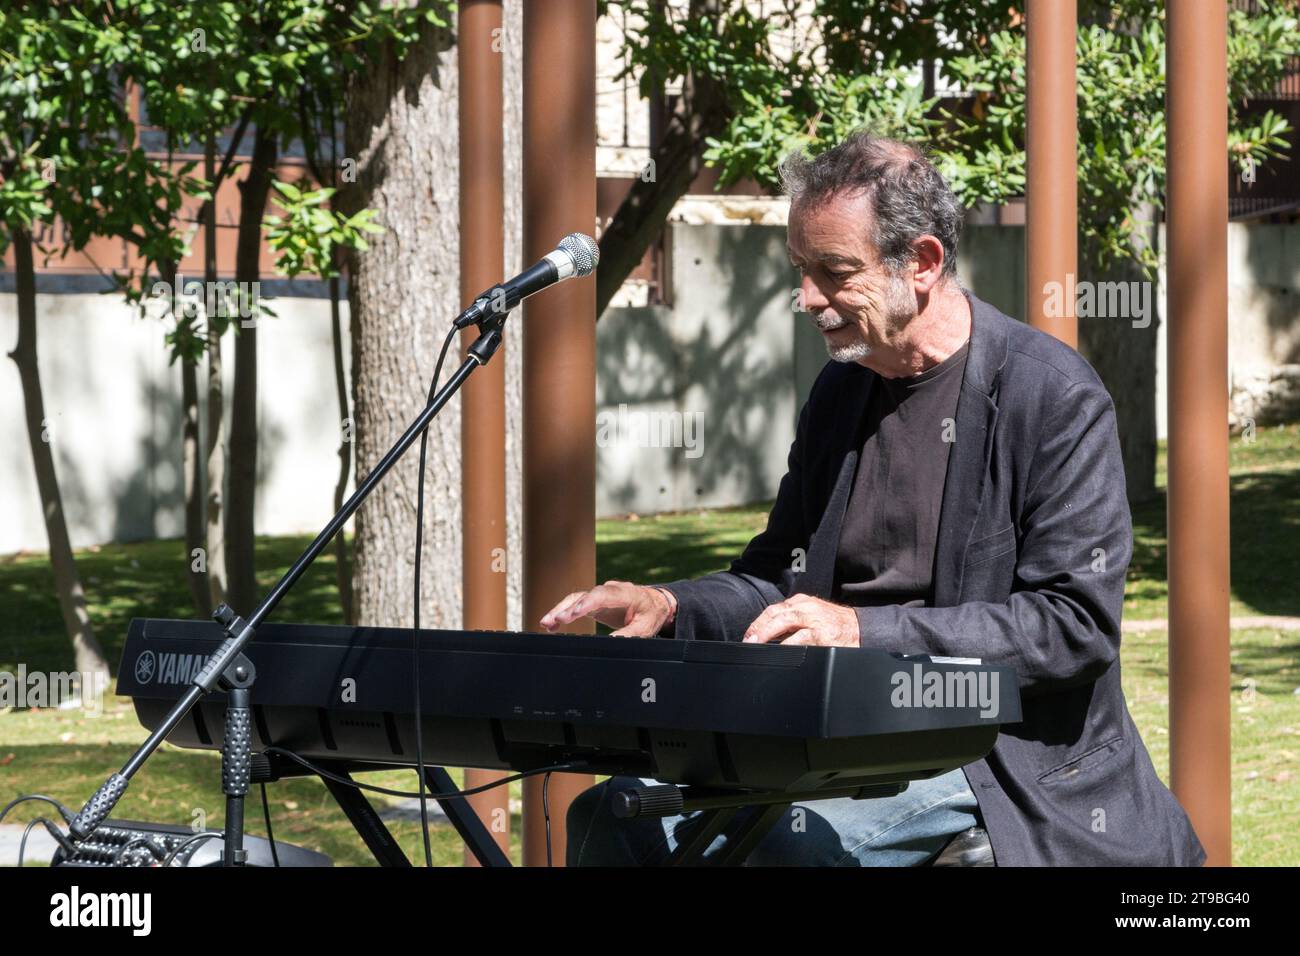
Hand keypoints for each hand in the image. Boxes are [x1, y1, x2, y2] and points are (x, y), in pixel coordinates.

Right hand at [539, 580, 675, 637]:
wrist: (654, 603)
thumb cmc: (650, 614)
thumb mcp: (645, 628)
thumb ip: (629, 634)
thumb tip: (611, 643)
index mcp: (626, 593)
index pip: (603, 595)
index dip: (587, 603)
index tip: (573, 614)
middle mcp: (610, 589)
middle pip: (585, 595)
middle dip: (568, 607)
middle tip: (554, 620)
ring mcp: (600, 594)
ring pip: (576, 598)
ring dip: (560, 610)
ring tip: (546, 623)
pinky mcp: (594, 600)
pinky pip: (575, 603)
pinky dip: (563, 612)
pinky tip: (550, 624)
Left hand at [742, 594, 859, 646]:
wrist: (861, 629)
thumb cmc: (834, 625)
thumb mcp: (812, 615)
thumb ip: (792, 621)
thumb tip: (767, 637)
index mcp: (802, 602)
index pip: (774, 609)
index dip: (758, 623)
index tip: (748, 635)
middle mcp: (807, 608)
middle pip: (776, 614)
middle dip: (759, 628)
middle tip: (748, 641)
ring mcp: (814, 620)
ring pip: (784, 622)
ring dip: (767, 635)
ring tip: (756, 646)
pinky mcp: (822, 635)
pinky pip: (799, 641)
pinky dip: (786, 647)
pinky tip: (778, 653)